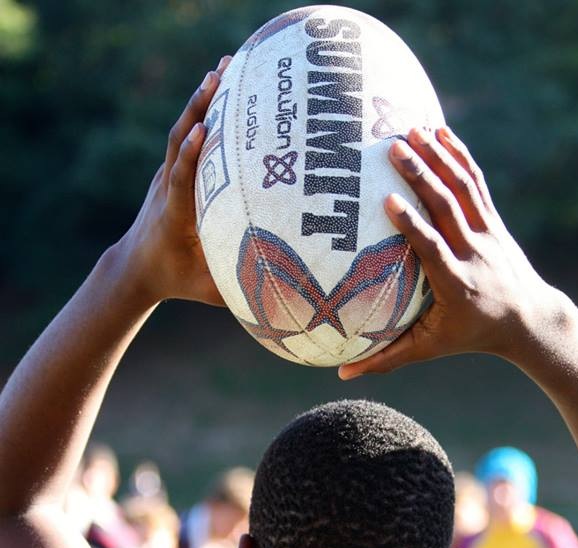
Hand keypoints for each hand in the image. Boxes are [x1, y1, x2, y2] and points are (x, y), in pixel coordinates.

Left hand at [119, 56, 231, 306]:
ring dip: (201, 99)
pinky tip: (224, 86)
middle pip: (181, 141)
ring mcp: (167, 175)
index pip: (181, 181)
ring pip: (183, 130)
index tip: (203, 130)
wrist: (136, 266)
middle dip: (200, 107)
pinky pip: (188, 134)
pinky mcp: (172, 170)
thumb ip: (238, 289)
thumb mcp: (207, 290)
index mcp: (174, 215)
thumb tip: (283, 293)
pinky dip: (203, 109)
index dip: (192, 156)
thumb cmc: (176, 280)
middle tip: (221, 74)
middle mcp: (167, 187)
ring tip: (224, 66)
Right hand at [339, 126, 559, 378]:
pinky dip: (460, 156)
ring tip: (412, 128)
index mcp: (455, 282)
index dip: (413, 224)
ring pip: (462, 188)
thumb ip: (386, 358)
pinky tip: (442, 131)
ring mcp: (486, 232)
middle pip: (447, 208)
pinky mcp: (493, 220)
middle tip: (393, 147)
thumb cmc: (469, 335)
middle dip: (422, 175)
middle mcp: (473, 252)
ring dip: (438, 156)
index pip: (433, 248)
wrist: (527, 318)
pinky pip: (476, 183)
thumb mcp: (429, 348)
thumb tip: (341, 374)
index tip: (390, 201)